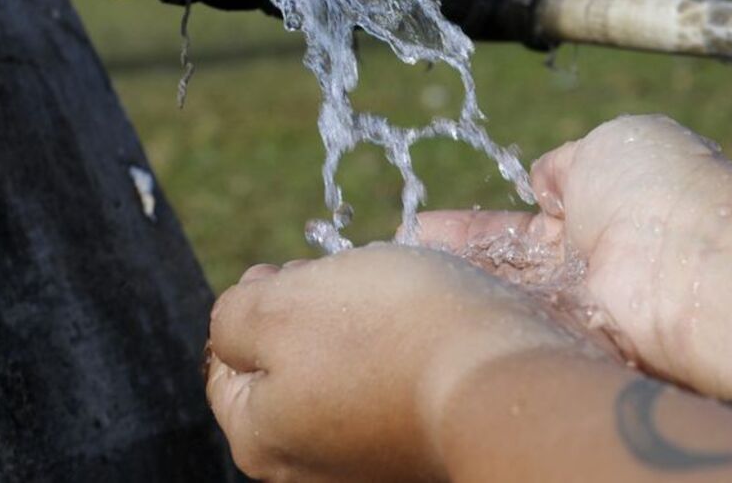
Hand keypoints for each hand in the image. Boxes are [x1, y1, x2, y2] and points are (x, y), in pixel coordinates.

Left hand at [205, 243, 591, 481]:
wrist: (505, 379)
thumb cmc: (388, 335)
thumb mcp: (279, 305)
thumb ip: (233, 315)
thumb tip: (237, 325)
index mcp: (260, 438)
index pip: (226, 361)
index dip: (256, 300)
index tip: (292, 269)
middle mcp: (309, 468)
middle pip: (288, 368)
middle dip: (310, 312)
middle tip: (345, 277)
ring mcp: (370, 463)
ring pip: (345, 372)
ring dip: (361, 328)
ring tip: (395, 296)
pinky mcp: (421, 449)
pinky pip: (396, 389)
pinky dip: (404, 353)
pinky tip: (427, 328)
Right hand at [418, 115, 731, 380]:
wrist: (694, 263)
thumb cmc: (660, 189)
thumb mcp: (608, 144)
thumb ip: (567, 163)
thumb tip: (545, 178)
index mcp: (605, 205)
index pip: (527, 219)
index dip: (476, 225)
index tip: (425, 226)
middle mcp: (592, 263)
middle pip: (509, 265)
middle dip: (454, 260)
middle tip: (401, 256)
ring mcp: (582, 307)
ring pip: (507, 297)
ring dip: (457, 288)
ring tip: (398, 281)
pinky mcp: (575, 346)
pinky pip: (515, 330)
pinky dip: (473, 319)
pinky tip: (425, 311)